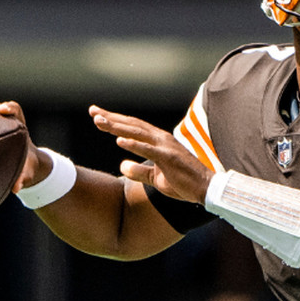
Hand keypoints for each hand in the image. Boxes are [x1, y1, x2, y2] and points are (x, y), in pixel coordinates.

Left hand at [90, 105, 209, 204]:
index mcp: (158, 141)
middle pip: (131, 125)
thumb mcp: (155, 178)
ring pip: (137, 133)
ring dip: (117, 127)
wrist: (206, 188)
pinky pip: (148, 150)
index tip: (97, 115)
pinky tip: (119, 140)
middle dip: (111, 118)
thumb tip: (121, 165)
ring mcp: (165, 146)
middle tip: (93, 111)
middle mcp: (161, 138)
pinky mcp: (169, 158)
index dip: (115, 121)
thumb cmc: (183, 182)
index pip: (133, 128)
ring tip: (100, 122)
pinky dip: (134, 144)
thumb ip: (138, 171)